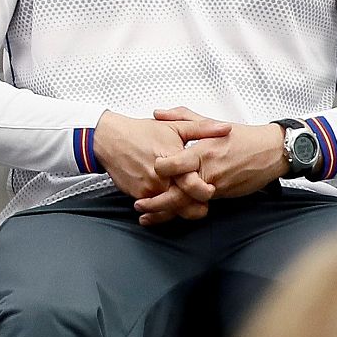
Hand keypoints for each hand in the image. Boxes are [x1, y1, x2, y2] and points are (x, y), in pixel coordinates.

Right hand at [94, 110, 229, 200]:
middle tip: (204, 205)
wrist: (110, 139)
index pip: (194, 182)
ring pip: (170, 209)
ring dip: (181, 210)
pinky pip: (155, 208)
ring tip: (189, 206)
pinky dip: (163, 209)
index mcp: (173, 159)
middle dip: (196, 207)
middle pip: (184, 201)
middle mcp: (160, 177)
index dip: (204, 191)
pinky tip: (171, 206)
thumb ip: (202, 129)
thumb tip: (226, 128)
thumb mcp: (174, 127)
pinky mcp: (138, 195)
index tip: (212, 190)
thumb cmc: (140, 132)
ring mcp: (148, 188)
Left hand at [134, 108, 287, 224]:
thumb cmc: (242, 137)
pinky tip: (170, 215)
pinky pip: (200, 205)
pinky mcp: (223, 195)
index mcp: (202, 150)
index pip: (175, 163)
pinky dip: (185, 211)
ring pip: (188, 203)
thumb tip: (157, 113)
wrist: (272, 152)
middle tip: (140, 205)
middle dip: (157, 202)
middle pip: (178, 191)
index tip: (149, 170)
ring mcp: (216, 185)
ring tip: (148, 216)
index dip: (160, 169)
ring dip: (167, 212)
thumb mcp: (212, 123)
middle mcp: (208, 170)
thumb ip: (183, 118)